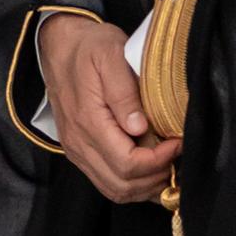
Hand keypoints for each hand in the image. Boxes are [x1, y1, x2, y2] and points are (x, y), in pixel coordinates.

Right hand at [37, 3, 177, 204]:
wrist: (59, 45)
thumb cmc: (88, 47)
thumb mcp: (110, 54)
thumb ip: (123, 91)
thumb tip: (140, 127)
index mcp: (87, 120)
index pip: (128, 163)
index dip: (159, 160)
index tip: (177, 141)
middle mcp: (78, 142)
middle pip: (123, 184)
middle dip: (156, 176)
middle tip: (176, 155)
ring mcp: (76, 150)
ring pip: (115, 190)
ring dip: (145, 185)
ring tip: (166, 164)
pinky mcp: (78, 152)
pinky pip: (106, 182)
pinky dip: (132, 184)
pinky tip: (149, 169)